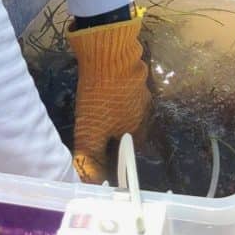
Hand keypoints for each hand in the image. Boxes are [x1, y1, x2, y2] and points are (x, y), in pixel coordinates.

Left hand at [69, 14, 149, 182]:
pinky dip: (116, 91)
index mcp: (137, 126)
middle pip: (132, 126)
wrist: (110, 52)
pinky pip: (126, 86)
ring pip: (130, 105)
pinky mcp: (134, 68)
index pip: (132, 149)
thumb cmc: (101, 97)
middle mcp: (144, 108)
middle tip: (99, 131)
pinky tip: (104, 88)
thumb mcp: (90, 132)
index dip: (117, 154)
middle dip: (118, 131)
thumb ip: (90, 158)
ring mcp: (141, 86)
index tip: (103, 153)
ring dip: (117, 110)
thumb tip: (90, 183)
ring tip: (100, 109)